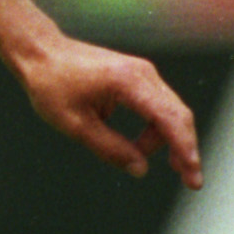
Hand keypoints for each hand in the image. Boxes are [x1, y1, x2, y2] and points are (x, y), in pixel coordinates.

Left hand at [17, 39, 203, 187]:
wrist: (41, 52)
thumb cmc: (52, 85)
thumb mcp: (75, 125)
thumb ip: (110, 148)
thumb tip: (140, 169)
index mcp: (128, 82)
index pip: (169, 118)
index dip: (184, 149)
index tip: (193, 176)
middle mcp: (143, 74)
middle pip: (178, 115)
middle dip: (185, 149)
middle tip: (190, 182)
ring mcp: (142, 73)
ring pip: (169, 111)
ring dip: (166, 141)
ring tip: (148, 163)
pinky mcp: (136, 76)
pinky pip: (156, 105)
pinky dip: (156, 128)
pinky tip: (144, 147)